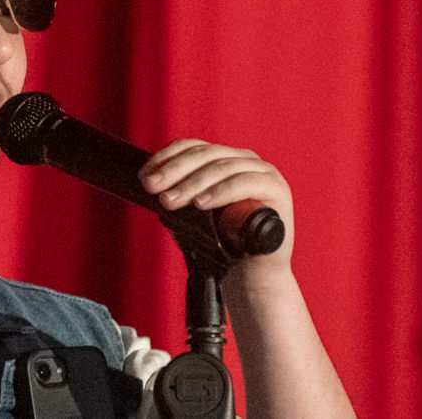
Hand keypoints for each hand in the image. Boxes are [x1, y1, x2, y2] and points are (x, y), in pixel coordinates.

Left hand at [138, 139, 294, 285]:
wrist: (251, 274)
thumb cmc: (222, 243)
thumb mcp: (192, 214)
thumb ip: (176, 194)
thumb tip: (149, 182)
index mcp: (223, 157)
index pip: (191, 146)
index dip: (166, 157)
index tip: (144, 176)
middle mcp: (243, 159)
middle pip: (204, 155)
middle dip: (174, 171)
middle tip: (152, 188)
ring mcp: (262, 171)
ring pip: (221, 168)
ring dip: (192, 184)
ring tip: (170, 200)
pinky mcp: (276, 188)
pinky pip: (245, 183)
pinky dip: (220, 192)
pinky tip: (201, 203)